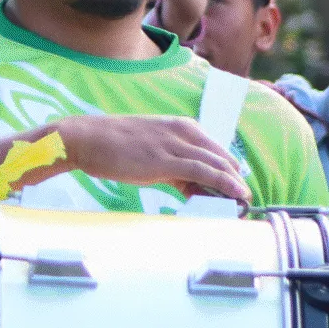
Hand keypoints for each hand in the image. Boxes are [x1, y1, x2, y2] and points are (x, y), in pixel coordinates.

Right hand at [45, 113, 248, 203]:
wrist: (84, 139)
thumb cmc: (110, 144)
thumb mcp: (149, 148)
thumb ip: (172, 165)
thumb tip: (191, 185)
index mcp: (180, 126)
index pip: (215, 150)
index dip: (228, 170)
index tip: (234, 187)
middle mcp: (183, 132)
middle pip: (222, 157)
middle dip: (235, 178)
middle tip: (243, 198)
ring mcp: (175, 145)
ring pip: (218, 165)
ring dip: (234, 184)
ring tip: (244, 201)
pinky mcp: (167, 161)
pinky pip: (205, 173)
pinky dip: (224, 184)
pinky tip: (236, 195)